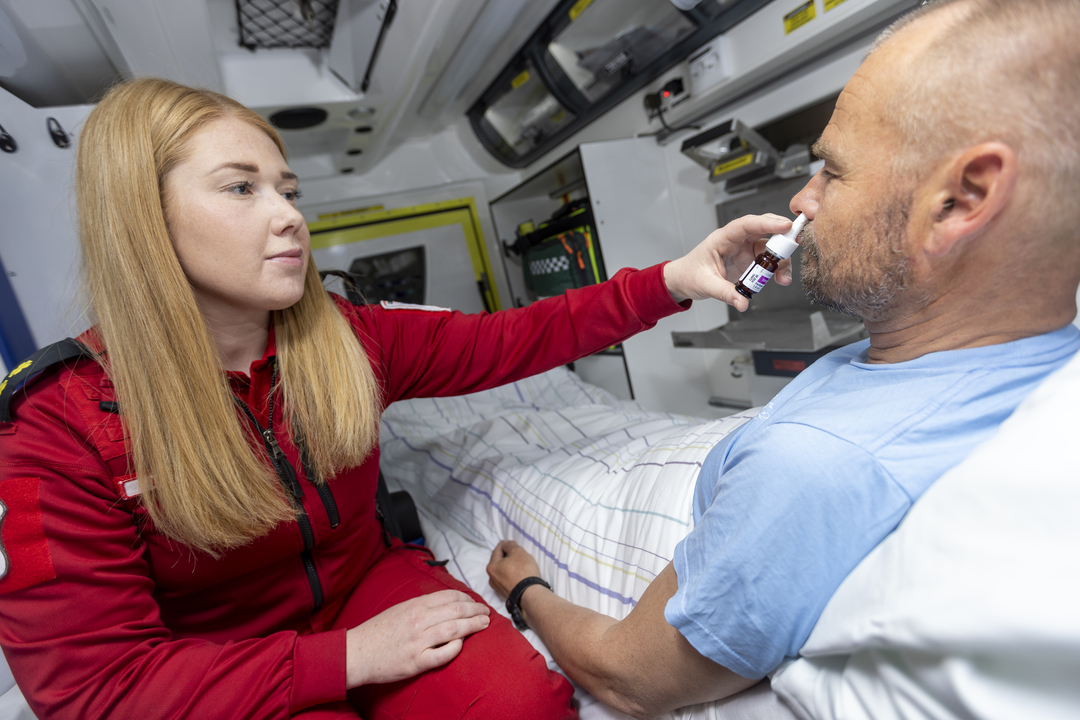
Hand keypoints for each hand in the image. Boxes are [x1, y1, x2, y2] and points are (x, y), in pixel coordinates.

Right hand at [345, 590, 489, 687]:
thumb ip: (421, 606)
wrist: (357, 652)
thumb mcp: (399, 609)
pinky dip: (455, 648)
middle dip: (475, 610)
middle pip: (456, 611)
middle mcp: (418, 621)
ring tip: (484, 625)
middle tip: (487, 613)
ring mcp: (418, 642)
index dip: (467, 598)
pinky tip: (463, 644)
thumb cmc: (378, 631)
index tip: (475, 602)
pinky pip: (442, 654)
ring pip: (453, 630)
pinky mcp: (416, 662)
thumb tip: (445, 603)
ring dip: (473, 626)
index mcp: (414, 605)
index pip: (448, 597)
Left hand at [486, 540, 541, 599]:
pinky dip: (512, 575)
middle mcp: (492, 578)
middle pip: (499, 562)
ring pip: (503, 571)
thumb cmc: (523, 571)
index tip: (510, 542)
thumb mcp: (518, 551)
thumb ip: (510, 545)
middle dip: (507, 556)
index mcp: (491, 566)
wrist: (530, 595)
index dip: (504, 544)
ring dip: (509, 566)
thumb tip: (506, 544)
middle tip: (517, 553)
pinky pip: (508, 580)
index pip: (497, 550)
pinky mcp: (506, 594)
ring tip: (519, 564)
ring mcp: (498, 588)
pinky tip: (520, 575)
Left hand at [663, 214, 796, 311]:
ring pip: (770, 249)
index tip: (785, 225)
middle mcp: (737, 241)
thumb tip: (742, 302)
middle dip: (782, 237)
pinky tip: (780, 279)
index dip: (766, 222)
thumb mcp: (705, 284)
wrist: (683, 281)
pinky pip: (768, 262)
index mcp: (723, 238)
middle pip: (764, 231)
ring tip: (783, 278)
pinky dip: (777, 269)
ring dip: (781, 261)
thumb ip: (725, 293)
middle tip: (796, 245)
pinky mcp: (749, 261)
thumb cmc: (689, 275)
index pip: (746, 224)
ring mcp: (744, 250)